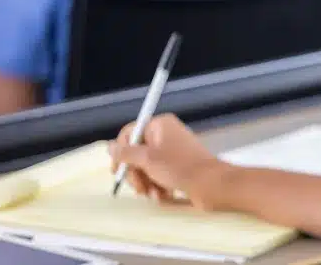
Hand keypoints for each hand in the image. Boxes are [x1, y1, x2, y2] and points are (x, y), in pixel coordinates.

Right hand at [109, 113, 226, 209]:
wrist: (211, 185)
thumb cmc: (179, 168)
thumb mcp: (147, 160)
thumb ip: (126, 154)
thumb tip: (109, 147)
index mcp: (160, 125)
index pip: (130, 133)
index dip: (121, 152)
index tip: (117, 171)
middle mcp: (166, 135)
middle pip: (136, 153)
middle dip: (136, 174)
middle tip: (140, 188)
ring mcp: (172, 151)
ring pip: (146, 168)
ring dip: (147, 183)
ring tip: (155, 194)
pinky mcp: (178, 167)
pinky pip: (159, 175)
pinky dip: (158, 186)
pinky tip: (163, 196)